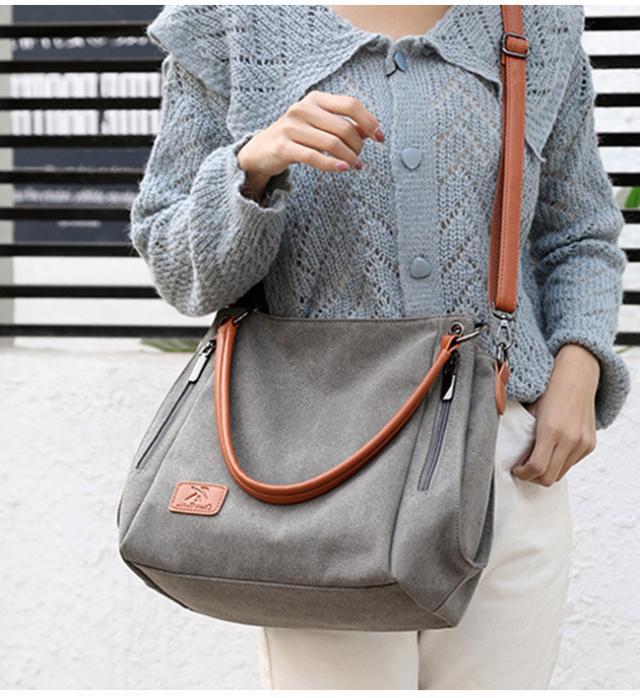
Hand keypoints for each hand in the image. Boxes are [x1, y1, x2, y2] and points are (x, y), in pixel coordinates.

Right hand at [236, 90, 384, 199]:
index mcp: (315, 99)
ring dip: (349, 158)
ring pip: (332, 143)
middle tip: (359, 157)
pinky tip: (343, 169)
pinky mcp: (284, 147)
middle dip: (358, 145)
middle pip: (344, 127)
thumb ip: (342, 124)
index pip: (351, 105)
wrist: (260, 151)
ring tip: (354, 166)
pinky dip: (332, 165)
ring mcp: (291, 128)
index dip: (369, 121)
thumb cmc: (295, 137)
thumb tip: (370, 131)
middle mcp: (303, 109)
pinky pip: (314, 157)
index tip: (380, 137)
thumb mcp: (318, 125)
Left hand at [511, 344, 599, 485]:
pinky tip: (550, 452)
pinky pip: (572, 463)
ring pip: (561, 473)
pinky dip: (559, 463)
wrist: (578, 374)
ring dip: (547, 471)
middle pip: (550, 477)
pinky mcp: (590, 444)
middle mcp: (570, 439)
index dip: (523, 474)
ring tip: (535, 460)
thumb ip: (521, 429)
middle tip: (522, 469)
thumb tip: (507, 449)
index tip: (515, 470)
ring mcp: (583, 443)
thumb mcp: (530, 408)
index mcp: (551, 430)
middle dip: (533, 477)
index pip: (537, 468)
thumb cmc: (550, 388)